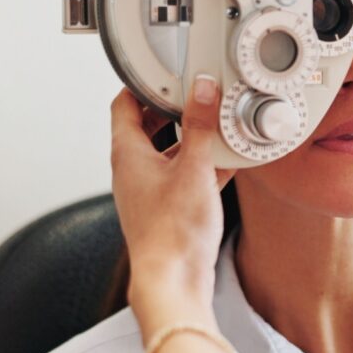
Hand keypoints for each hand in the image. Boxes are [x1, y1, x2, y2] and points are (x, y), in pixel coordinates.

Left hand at [110, 76, 235, 329]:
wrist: (174, 279)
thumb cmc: (173, 232)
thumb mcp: (195, 168)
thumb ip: (201, 126)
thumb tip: (202, 91)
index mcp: (128, 154)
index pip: (124, 105)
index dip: (142, 85)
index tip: (167, 73)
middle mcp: (133, 171)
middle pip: (147, 126)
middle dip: (174, 109)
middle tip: (198, 95)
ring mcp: (149, 190)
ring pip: (168, 151)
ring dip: (192, 138)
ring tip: (218, 127)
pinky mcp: (168, 207)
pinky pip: (183, 175)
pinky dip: (202, 164)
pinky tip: (228, 163)